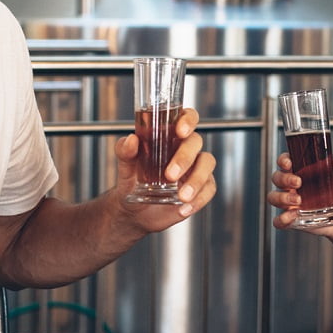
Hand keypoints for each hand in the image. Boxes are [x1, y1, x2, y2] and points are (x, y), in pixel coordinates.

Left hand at [114, 107, 217, 228]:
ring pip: (207, 164)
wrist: (134, 213)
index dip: (188, 119)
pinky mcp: (201, 189)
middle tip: (169, 174)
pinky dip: (199, 199)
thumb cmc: (132, 184)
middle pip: (195, 142)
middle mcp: (185, 150)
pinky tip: (183, 208)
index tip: (180, 130)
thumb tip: (131, 140)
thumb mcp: (124, 169)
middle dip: (185, 157)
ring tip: (181, 196)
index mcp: (169, 138)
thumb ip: (124, 153)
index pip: (186, 118)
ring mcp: (194, 169)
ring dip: (196, 180)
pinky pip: (209, 189)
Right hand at [266, 153, 332, 239]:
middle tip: (298, 182)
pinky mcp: (293, 220)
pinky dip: (282, 219)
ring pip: (273, 197)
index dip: (283, 160)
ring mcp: (292, 203)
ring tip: (298, 201)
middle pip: (277, 177)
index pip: (286, 161)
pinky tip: (293, 217)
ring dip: (281, 198)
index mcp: (305, 172)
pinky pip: (279, 221)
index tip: (289, 163)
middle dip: (284, 179)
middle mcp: (295, 186)